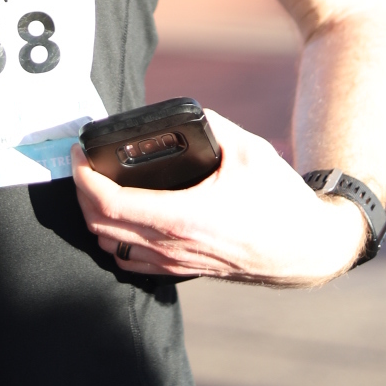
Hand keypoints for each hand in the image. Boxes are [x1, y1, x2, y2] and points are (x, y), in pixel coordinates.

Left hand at [72, 108, 367, 284]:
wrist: (307, 248)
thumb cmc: (281, 201)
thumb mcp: (248, 150)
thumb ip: (211, 125)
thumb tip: (182, 115)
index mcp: (182, 218)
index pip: (108, 203)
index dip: (82, 176)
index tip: (79, 153)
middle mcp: (172, 247)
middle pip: (98, 227)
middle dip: (81, 193)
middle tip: (84, 164)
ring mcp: (176, 264)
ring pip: (111, 247)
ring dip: (95, 217)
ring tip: (99, 186)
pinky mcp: (183, 270)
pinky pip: (132, 260)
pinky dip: (115, 237)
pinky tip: (124, 215)